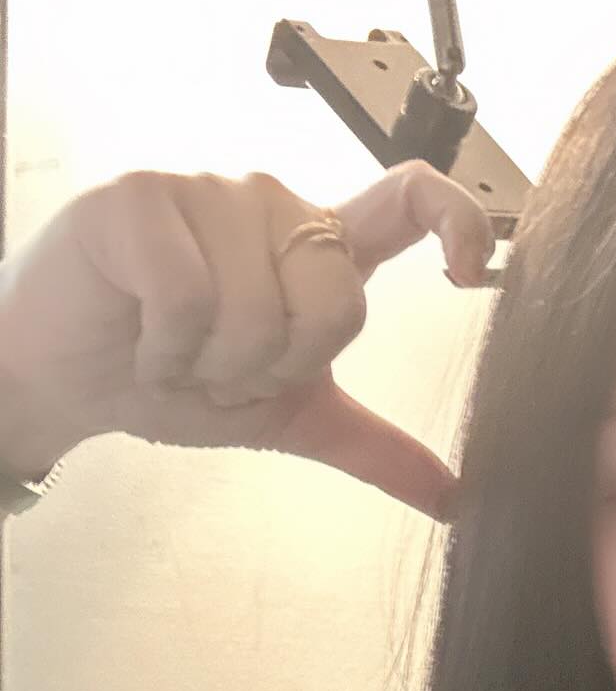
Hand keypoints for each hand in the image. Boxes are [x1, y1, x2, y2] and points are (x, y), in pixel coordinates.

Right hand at [0, 160, 498, 518]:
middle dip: (279, 367)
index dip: (457, 220)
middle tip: (223, 368)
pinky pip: (189, 298)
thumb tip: (456, 498)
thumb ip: (374, 446)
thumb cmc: (175, 379)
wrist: (69, 385)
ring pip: (260, 306)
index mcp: (319, 246)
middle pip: (338, 298)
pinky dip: (165, 347)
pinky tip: (139, 336)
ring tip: (175, 349)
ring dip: (214, 363)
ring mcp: (205, 192)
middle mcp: (273, 206)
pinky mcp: (139, 199)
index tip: (471, 273)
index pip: (410, 199)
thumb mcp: (290, 416)